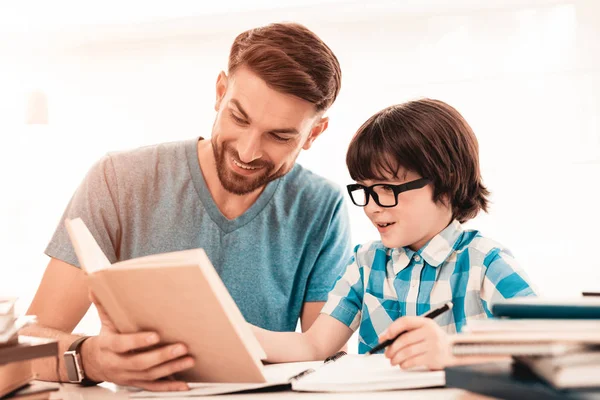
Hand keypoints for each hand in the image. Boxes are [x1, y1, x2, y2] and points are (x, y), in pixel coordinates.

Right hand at [80, 293, 194, 390]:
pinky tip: (184, 384)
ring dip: (171, 368)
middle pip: (140, 362)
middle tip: (181, 347)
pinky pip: (154, 387)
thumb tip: (95, 284)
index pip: (122, 345)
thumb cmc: (104, 341)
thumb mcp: (103, 323)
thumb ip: (103, 305)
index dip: (138, 341)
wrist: (93, 364)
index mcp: (108, 347)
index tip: (155, 335)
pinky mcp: (137, 383)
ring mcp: (128, 376)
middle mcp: (118, 364)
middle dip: (162, 356)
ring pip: (150, 375)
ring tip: (188, 359)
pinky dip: (169, 387)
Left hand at [380, 316, 453, 370]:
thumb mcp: (424, 330)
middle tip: (387, 354)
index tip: (385, 337)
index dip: (393, 328)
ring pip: (407, 352)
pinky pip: (414, 361)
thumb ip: (407, 331)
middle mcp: (430, 332)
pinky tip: (402, 365)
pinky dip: (404, 364)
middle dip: (392, 348)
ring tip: (393, 361)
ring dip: (396, 358)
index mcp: (426, 322)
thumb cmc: (433, 340)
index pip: (405, 321)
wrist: (454, 351)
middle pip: (404, 339)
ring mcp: (433, 345)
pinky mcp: (434, 358)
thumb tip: (384, 337)